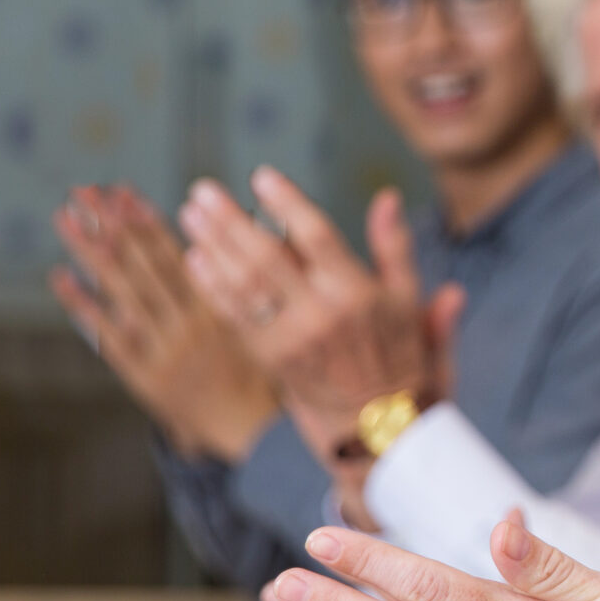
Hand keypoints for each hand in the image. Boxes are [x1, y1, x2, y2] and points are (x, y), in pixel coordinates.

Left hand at [48, 185, 278, 461]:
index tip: (123, 191)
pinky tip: (61, 276)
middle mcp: (189, 325)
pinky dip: (84, 306)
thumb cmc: (257, 367)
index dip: (146, 221)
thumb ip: (235, 278)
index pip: (176, 255)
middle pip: (142, 265)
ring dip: (90, 252)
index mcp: (219, 307)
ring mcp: (164, 350)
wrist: (250, 428)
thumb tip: (228, 224)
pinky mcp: (144, 376)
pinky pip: (110, 337)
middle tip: (84, 191)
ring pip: (122, 293)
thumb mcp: (258, 319)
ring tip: (66, 217)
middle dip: (112, 225)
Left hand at [179, 169, 464, 458]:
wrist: (378, 424)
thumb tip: (386, 197)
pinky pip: (234, 316)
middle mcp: (320, 315)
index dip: (286, 203)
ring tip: (191, 214)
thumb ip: (395, 247)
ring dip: (212, 247)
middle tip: (203, 191)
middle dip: (230, 221)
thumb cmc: (398, 353)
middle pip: (266, 257)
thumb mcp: (408, 300)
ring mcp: (291, 339)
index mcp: (356, 293)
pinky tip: (195, 258)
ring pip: (243, 284)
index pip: (315, 236)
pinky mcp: (270, 359)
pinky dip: (212, 287)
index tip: (261, 176)